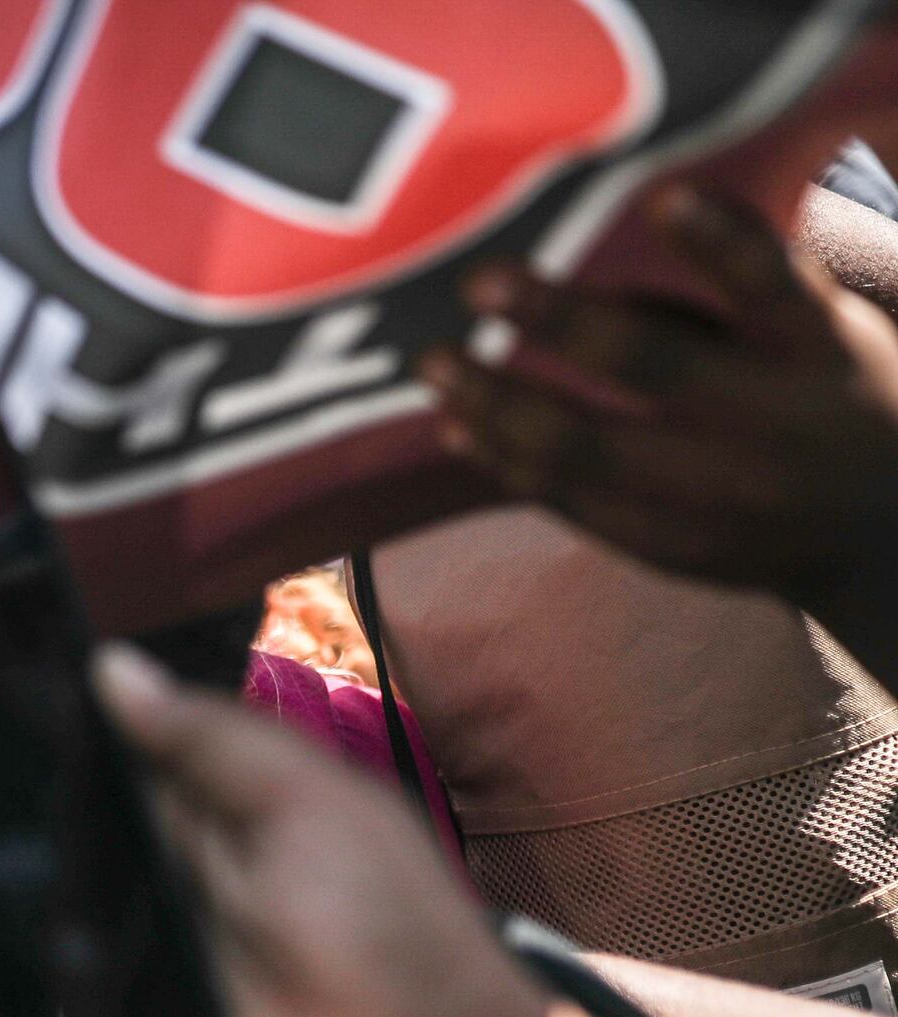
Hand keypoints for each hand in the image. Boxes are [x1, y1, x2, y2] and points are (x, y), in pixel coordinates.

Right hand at [0, 648, 540, 1016]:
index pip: (83, 756)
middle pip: (20, 830)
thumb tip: (108, 668)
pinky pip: (1, 1003)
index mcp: (188, 808)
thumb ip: (208, 738)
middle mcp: (134, 875)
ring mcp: (103, 954)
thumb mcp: (314, 799)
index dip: (14, 729)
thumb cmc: (385, 927)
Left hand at [422, 186, 897, 631]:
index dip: (725, 242)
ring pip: (590, 451)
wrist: (880, 538)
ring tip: (435, 362)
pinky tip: (458, 427)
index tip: (665, 194)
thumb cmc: (834, 392)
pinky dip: (510, 464)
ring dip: (500, 404)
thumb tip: (600, 275)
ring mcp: (720, 498)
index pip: (777, 287)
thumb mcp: (823, 332)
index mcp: (827, 353)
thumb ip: (727, 296)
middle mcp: (775, 427)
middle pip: (656, 370)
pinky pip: (575, 504)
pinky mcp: (674, 549)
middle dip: (562, 321)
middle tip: (481, 280)